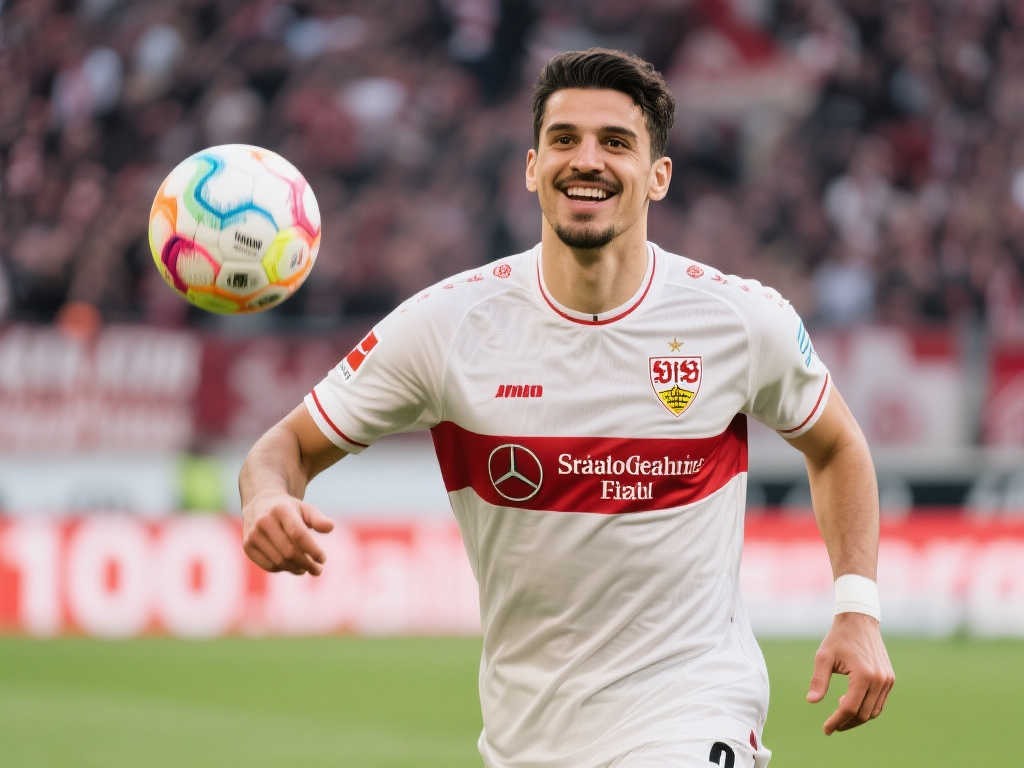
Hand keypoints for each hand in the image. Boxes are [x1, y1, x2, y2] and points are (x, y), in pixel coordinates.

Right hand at [242, 491, 333, 575]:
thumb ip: (318, 518)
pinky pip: (268, 565)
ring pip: (279, 561)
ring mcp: (252, 535)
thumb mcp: (305, 508)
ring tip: (307, 568)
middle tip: (318, 569)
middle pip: (289, 551)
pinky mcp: (247, 547)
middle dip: (306, 563)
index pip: (298, 534)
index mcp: (280, 509)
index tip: (323, 559)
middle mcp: (263, 521)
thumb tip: (330, 527)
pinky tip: (293, 567)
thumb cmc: (289, 509)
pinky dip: (283, 569)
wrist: (260, 504)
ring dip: (296, 569)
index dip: (312, 549)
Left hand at [806, 612, 894, 733]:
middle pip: (864, 714)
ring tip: (839, 715)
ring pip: (874, 711)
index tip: (826, 730)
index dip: (836, 721)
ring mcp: (887, 680)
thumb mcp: (823, 657)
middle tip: (832, 725)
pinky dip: (866, 708)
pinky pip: (879, 702)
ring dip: (857, 718)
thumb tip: (811, 701)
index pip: (850, 708)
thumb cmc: (838, 638)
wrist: (859, 621)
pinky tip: (850, 703)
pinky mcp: (889, 678)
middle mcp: (879, 680)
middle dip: (847, 723)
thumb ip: (818, 680)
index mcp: (864, 675)